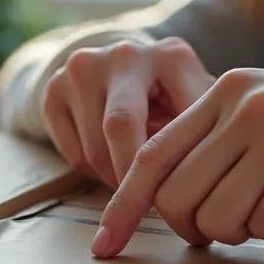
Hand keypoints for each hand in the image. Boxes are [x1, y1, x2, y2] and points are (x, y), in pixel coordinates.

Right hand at [41, 37, 214, 188]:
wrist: (123, 67)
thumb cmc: (172, 97)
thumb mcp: (199, 106)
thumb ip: (208, 135)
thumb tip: (209, 188)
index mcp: (170, 56)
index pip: (171, 123)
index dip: (174, 170)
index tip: (179, 203)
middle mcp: (123, 54)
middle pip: (119, 127)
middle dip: (134, 179)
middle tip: (147, 208)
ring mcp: (82, 68)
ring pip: (94, 150)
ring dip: (115, 180)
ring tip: (134, 181)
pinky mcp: (53, 89)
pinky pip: (71, 154)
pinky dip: (92, 172)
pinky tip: (109, 163)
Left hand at [90, 68, 263, 257]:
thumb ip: (215, 143)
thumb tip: (163, 201)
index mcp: (225, 90)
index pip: (152, 155)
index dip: (123, 205)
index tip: (104, 246)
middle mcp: (246, 103)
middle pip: (176, 195)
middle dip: (189, 228)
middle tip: (221, 229)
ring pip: (217, 216)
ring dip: (237, 231)